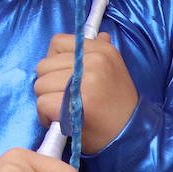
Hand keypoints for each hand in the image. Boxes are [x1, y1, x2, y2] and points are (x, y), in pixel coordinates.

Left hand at [34, 32, 137, 154]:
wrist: (132, 135)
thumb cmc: (117, 105)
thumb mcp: (114, 71)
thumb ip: (100, 52)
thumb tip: (99, 35)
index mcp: (102, 50)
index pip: (57, 42)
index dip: (54, 62)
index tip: (63, 77)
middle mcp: (94, 61)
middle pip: (44, 65)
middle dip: (48, 84)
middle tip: (63, 99)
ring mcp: (86, 82)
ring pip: (40, 85)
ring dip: (46, 100)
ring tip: (63, 110)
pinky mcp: (76, 104)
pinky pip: (43, 103)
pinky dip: (45, 115)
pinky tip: (60, 120)